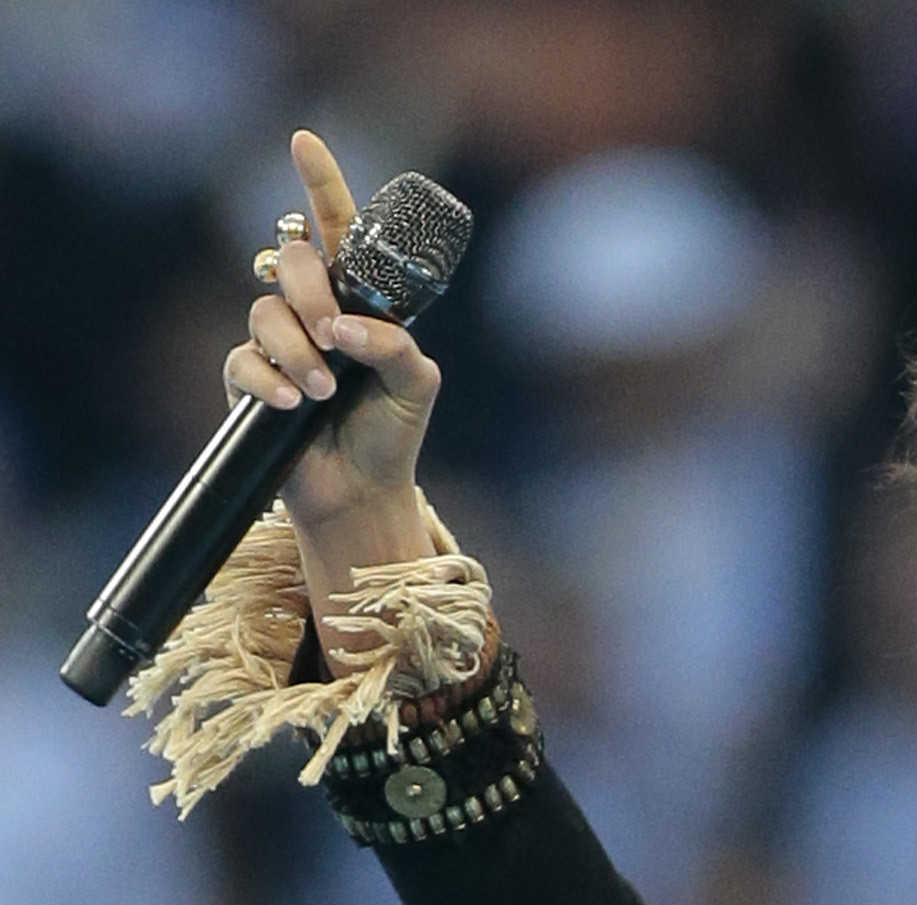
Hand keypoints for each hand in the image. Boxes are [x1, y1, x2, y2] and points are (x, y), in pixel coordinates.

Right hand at [224, 131, 438, 552]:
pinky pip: (244, 361)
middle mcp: (312, 312)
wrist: (363, 496)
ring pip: (266, 313)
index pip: (334, 228)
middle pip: (292, 263)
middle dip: (309, 292)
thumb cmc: (392, 435)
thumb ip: (395, 344)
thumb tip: (343, 329)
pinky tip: (293, 404)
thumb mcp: (416, 385)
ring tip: (322, 393)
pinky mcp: (251, 383)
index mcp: (354, 300)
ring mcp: (279, 345)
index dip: (319, 182)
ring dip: (297, 349)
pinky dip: (270, 380)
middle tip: (334, 337)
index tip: (303, 141)